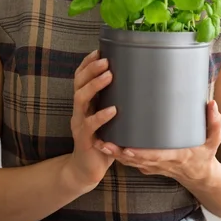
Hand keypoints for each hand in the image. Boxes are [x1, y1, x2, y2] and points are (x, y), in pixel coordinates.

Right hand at [66, 50, 116, 191]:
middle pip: (79, 83)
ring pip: (80, 99)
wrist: (87, 169)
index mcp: (85, 102)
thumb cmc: (104, 140)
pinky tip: (112, 110)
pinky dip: (100, 116)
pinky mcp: (84, 139)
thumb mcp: (109, 118)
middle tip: (106, 60)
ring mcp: (79, 123)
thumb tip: (142, 84)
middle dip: (91, 69)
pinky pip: (89, 125)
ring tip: (109, 76)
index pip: (80, 77)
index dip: (87, 63)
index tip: (98, 50)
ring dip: (94, 85)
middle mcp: (79, 110)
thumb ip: (117, 102)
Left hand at [93, 100, 220, 185]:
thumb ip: (214, 123)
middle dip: (118, 153)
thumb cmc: (206, 155)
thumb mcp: (214, 141)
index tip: (126, 148)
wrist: (201, 177)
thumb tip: (212, 104)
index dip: (140, 154)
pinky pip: (131, 161)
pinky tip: (104, 143)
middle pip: (136, 160)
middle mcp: (161, 164)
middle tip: (102, 143)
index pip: (156, 156)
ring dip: (113, 154)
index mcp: (176, 157)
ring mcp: (153, 167)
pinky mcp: (148, 165)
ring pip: (130, 162)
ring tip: (97, 142)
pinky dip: (117, 155)